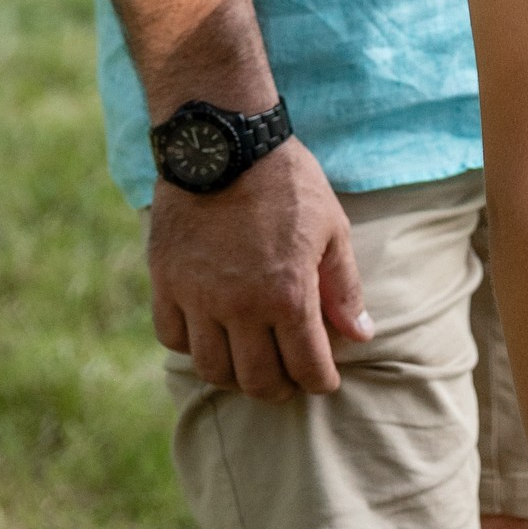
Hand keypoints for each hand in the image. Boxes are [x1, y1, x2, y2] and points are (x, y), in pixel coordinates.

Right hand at [149, 139, 372, 400]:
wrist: (224, 140)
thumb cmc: (287, 180)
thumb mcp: (332, 226)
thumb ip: (344, 286)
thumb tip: (361, 335)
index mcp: (288, 294)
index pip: (306, 367)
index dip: (320, 382)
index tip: (323, 380)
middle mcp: (240, 305)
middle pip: (256, 380)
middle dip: (279, 389)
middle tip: (287, 380)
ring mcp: (198, 296)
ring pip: (211, 368)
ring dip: (234, 375)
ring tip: (248, 363)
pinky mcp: (165, 281)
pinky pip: (172, 337)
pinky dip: (191, 345)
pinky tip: (209, 333)